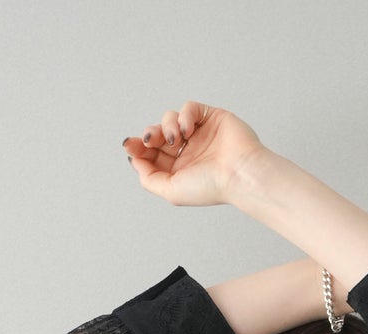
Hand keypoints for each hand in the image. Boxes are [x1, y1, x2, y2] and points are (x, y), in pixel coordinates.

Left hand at [123, 101, 264, 207]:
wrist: (238, 173)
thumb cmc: (211, 186)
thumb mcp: (171, 191)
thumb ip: (149, 178)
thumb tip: (135, 160)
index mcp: (179, 170)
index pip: (152, 154)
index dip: (138, 148)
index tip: (129, 145)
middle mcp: (188, 152)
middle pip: (158, 135)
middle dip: (149, 136)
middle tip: (150, 140)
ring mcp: (199, 134)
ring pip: (170, 119)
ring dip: (167, 126)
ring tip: (176, 139)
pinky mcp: (210, 117)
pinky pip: (189, 108)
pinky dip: (184, 116)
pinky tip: (188, 130)